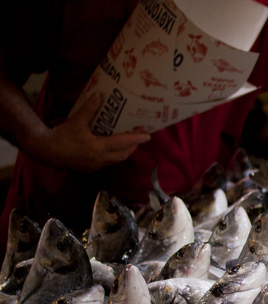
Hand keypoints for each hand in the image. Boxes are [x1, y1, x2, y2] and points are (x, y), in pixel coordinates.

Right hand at [32, 93, 150, 171]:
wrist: (45, 150)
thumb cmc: (60, 136)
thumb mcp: (75, 120)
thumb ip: (88, 109)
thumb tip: (99, 96)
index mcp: (98, 148)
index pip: (123, 144)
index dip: (136, 140)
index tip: (148, 136)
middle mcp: (99, 159)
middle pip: (122, 155)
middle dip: (132, 147)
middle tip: (139, 139)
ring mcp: (94, 166)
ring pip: (115, 160)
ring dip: (123, 153)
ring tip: (128, 144)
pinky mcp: (88, 169)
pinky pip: (106, 163)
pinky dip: (112, 156)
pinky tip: (110, 150)